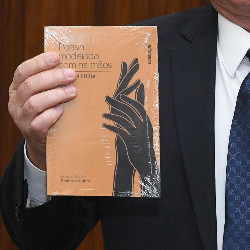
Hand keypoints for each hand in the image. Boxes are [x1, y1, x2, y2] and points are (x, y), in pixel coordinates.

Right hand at [8, 52, 78, 169]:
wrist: (42, 139)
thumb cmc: (46, 109)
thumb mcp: (43, 92)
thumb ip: (49, 79)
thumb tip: (70, 61)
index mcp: (16, 88)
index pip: (22, 71)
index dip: (39, 63)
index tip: (57, 57)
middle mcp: (15, 102)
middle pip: (30, 85)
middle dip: (52, 78)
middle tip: (71, 75)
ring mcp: (21, 118)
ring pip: (34, 103)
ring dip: (55, 95)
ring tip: (72, 92)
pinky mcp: (31, 133)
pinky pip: (40, 122)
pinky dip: (52, 114)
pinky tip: (62, 110)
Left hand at [100, 60, 157, 194]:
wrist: (144, 166)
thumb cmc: (139, 148)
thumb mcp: (136, 132)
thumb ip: (132, 118)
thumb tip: (124, 108)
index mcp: (145, 121)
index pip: (138, 103)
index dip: (131, 93)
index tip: (124, 83)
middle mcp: (143, 125)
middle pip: (131, 108)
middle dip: (120, 100)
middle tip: (107, 95)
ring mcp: (138, 133)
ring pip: (125, 118)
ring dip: (114, 113)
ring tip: (103, 110)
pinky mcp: (132, 142)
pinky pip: (121, 130)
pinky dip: (112, 125)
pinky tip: (104, 123)